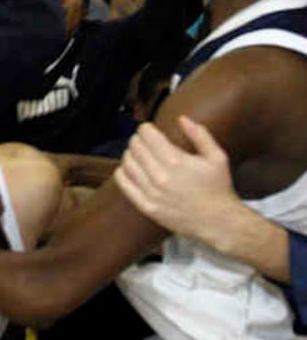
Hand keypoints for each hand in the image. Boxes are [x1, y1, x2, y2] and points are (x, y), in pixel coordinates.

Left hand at [114, 116, 238, 241]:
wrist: (217, 221)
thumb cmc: (217, 187)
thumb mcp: (216, 157)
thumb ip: (199, 135)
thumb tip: (181, 118)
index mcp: (176, 161)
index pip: (147, 135)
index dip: (145, 129)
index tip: (149, 129)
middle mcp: (160, 176)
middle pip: (135, 147)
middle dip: (138, 139)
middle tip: (144, 141)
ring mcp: (151, 193)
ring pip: (127, 163)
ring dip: (130, 154)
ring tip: (138, 153)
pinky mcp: (146, 206)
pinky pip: (124, 183)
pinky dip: (122, 172)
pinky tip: (129, 169)